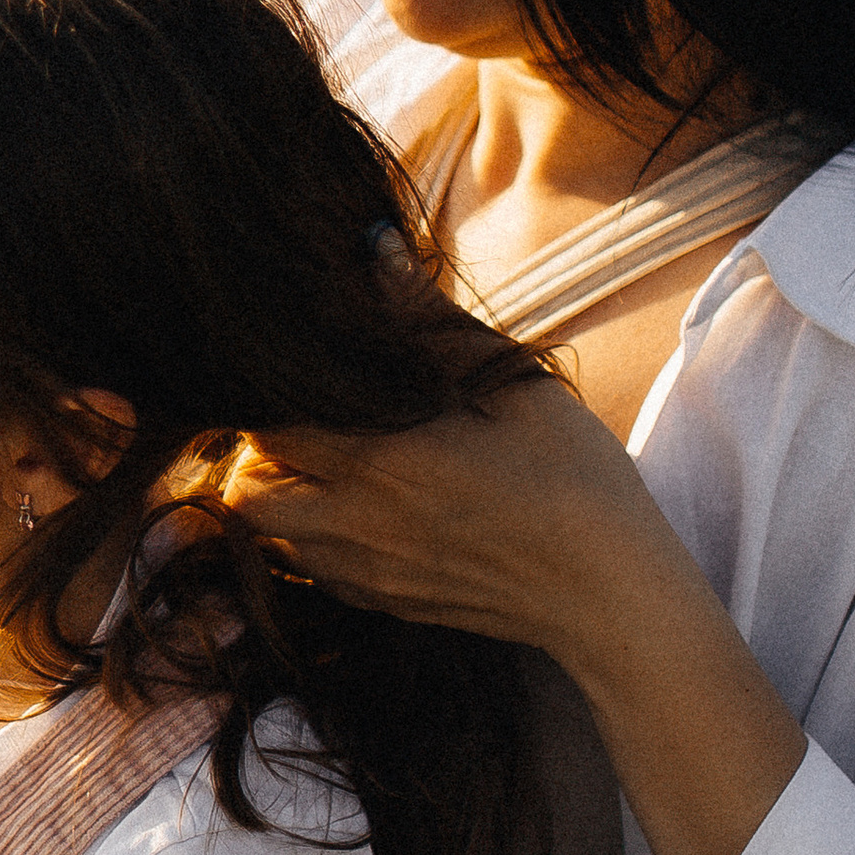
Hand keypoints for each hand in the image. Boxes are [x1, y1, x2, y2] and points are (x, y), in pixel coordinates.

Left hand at [224, 361, 648, 644]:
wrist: (609, 592)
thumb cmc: (573, 478)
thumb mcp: (510, 383)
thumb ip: (427, 319)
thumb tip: (371, 249)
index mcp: (382, 460)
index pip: (266, 426)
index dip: (268, 396)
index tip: (299, 375)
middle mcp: (357, 524)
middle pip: (245, 495)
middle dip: (257, 455)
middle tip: (304, 422)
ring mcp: (366, 574)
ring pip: (270, 539)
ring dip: (280, 501)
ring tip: (328, 466)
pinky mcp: (384, 605)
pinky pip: (312, 573)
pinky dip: (312, 542)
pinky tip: (361, 512)